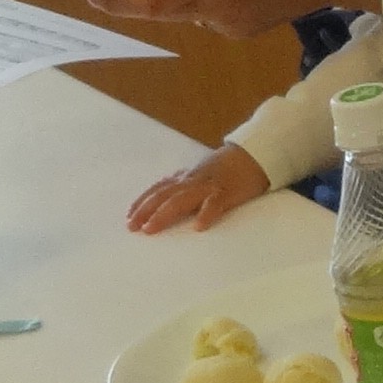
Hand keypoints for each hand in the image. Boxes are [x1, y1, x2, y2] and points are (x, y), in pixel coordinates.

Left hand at [131, 145, 271, 233]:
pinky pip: (215, 203)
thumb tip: (167, 191)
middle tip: (131, 226)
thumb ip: (185, 183)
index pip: (159, 189)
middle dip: (145, 210)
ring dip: (164, 214)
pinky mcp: (227, 192)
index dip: (142, 201)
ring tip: (150, 228)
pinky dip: (206, 214)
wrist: (254, 154)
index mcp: (186, 178)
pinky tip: (198, 227)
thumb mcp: (201, 173)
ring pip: (181, 200)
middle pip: (163, 195)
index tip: (128, 215)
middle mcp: (192, 181)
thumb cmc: (228, 167)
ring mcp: (208, 186)